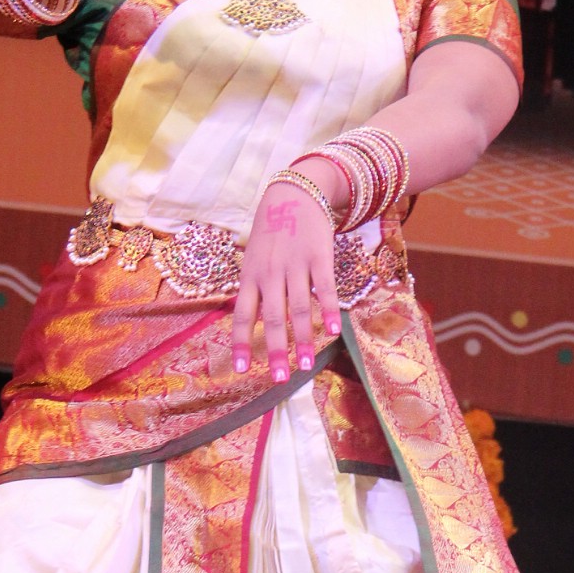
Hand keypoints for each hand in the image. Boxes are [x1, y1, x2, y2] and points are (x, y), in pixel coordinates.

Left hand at [231, 184, 341, 382]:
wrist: (293, 193)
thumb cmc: (271, 233)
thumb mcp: (253, 258)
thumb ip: (253, 289)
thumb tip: (250, 325)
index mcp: (250, 276)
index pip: (243, 315)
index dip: (242, 342)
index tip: (242, 369)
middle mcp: (270, 273)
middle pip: (273, 318)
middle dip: (275, 351)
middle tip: (278, 379)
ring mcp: (295, 265)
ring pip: (298, 309)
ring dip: (303, 340)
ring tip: (307, 365)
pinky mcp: (319, 257)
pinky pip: (324, 289)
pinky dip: (327, 311)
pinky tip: (331, 332)